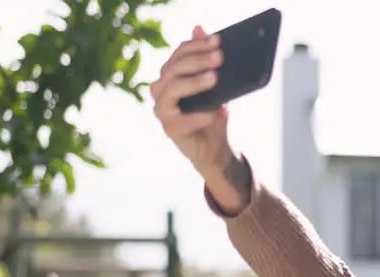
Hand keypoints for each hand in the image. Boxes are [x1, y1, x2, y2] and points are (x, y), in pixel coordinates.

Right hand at [149, 26, 234, 176]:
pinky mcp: (169, 128)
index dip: (197, 46)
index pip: (178, 54)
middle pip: (174, 69)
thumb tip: (198, 28)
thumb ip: (205, 60)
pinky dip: (201, 114)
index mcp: (170, 76)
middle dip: (198, 61)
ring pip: (173, 88)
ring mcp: (162, 109)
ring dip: (195, 82)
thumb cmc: (213, 112)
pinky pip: (182, 118)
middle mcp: (160, 90)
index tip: (218, 41)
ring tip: (215, 78)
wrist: (215, 146)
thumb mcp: (214, 85)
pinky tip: (219, 110)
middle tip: (219, 57)